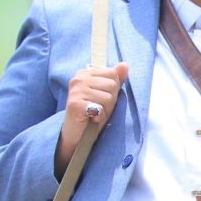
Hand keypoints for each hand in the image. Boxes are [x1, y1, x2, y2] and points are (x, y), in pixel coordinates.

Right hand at [55, 62, 128, 177]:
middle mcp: (78, 79)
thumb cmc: (92, 114)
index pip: (113, 74)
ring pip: (108, 97)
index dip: (113, 90)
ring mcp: (76, 91)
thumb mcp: (106, 94)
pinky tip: (90, 119)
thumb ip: (115, 79)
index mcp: (85, 72)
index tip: (100, 99)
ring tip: (94, 114)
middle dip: (110, 101)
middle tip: (97, 109)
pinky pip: (100, 108)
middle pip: (112, 85)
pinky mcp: (75, 104)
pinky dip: (99, 118)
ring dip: (105, 110)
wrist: (76, 135)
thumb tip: (125, 65)